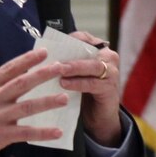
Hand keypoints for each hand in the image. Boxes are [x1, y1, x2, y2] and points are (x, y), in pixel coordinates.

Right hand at [0, 48, 98, 156]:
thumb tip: (18, 78)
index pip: (10, 69)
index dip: (28, 60)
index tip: (44, 52)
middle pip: (22, 83)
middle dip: (42, 74)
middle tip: (60, 68)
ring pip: (27, 107)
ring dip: (47, 102)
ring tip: (64, 98)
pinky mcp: (0, 135)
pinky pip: (26, 133)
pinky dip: (42, 132)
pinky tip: (56, 132)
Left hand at [61, 30, 123, 145]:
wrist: (98, 117)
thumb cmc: (84, 92)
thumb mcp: (75, 74)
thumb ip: (67, 62)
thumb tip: (43, 53)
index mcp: (99, 50)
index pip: (84, 38)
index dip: (69, 40)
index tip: (53, 44)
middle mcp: (108, 58)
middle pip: (89, 52)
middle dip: (70, 55)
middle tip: (54, 59)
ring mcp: (112, 73)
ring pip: (93, 66)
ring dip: (75, 68)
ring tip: (59, 71)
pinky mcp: (110, 88)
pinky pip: (93, 84)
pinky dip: (78, 83)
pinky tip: (65, 84)